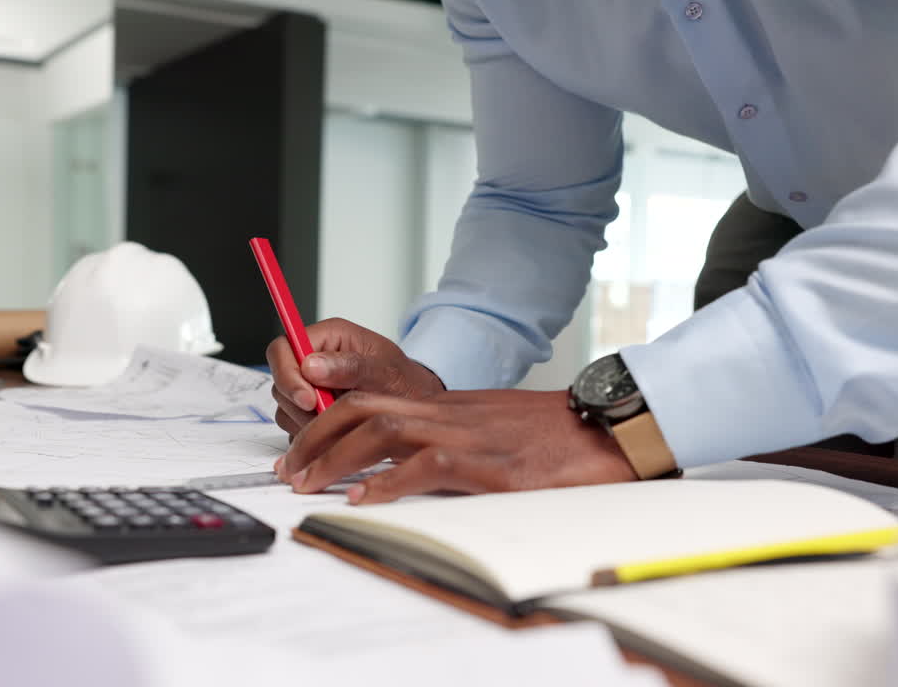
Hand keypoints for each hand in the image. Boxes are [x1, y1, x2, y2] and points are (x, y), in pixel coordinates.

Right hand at [266, 318, 444, 438]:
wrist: (414, 408)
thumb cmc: (404, 383)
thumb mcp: (385, 371)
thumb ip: (350, 366)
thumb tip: (311, 365)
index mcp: (328, 337)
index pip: (283, 348)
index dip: (287, 374)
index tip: (308, 400)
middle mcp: (313, 359)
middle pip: (280, 381)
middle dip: (302, 406)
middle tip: (331, 418)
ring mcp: (308, 387)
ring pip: (286, 408)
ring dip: (309, 423)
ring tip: (345, 424)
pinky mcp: (309, 412)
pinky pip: (296, 427)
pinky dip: (314, 437)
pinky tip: (341, 433)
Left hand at [276, 389, 636, 503]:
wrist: (609, 426)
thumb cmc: (554, 433)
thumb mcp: (490, 427)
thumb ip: (449, 437)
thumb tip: (406, 468)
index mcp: (444, 404)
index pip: (368, 398)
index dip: (325, 420)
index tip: (300, 448)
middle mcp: (447, 412)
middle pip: (361, 408)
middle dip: (314, 436)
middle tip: (288, 469)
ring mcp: (466, 433)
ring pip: (381, 431)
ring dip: (336, 458)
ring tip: (309, 484)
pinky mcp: (490, 463)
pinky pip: (426, 465)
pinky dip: (388, 482)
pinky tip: (363, 499)